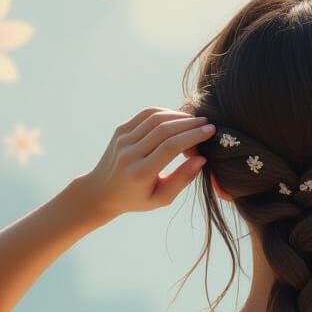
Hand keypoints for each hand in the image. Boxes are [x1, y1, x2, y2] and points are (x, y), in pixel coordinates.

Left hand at [80, 108, 214, 216]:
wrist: (101, 191)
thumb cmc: (136, 198)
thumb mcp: (161, 198)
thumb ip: (182, 179)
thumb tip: (201, 159)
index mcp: (140, 173)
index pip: (170, 148)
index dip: (192, 136)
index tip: (210, 131)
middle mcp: (129, 154)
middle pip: (163, 130)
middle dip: (189, 123)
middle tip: (207, 124)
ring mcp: (122, 140)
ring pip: (155, 118)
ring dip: (178, 116)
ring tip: (195, 121)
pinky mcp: (120, 130)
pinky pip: (145, 115)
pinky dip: (165, 113)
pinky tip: (177, 119)